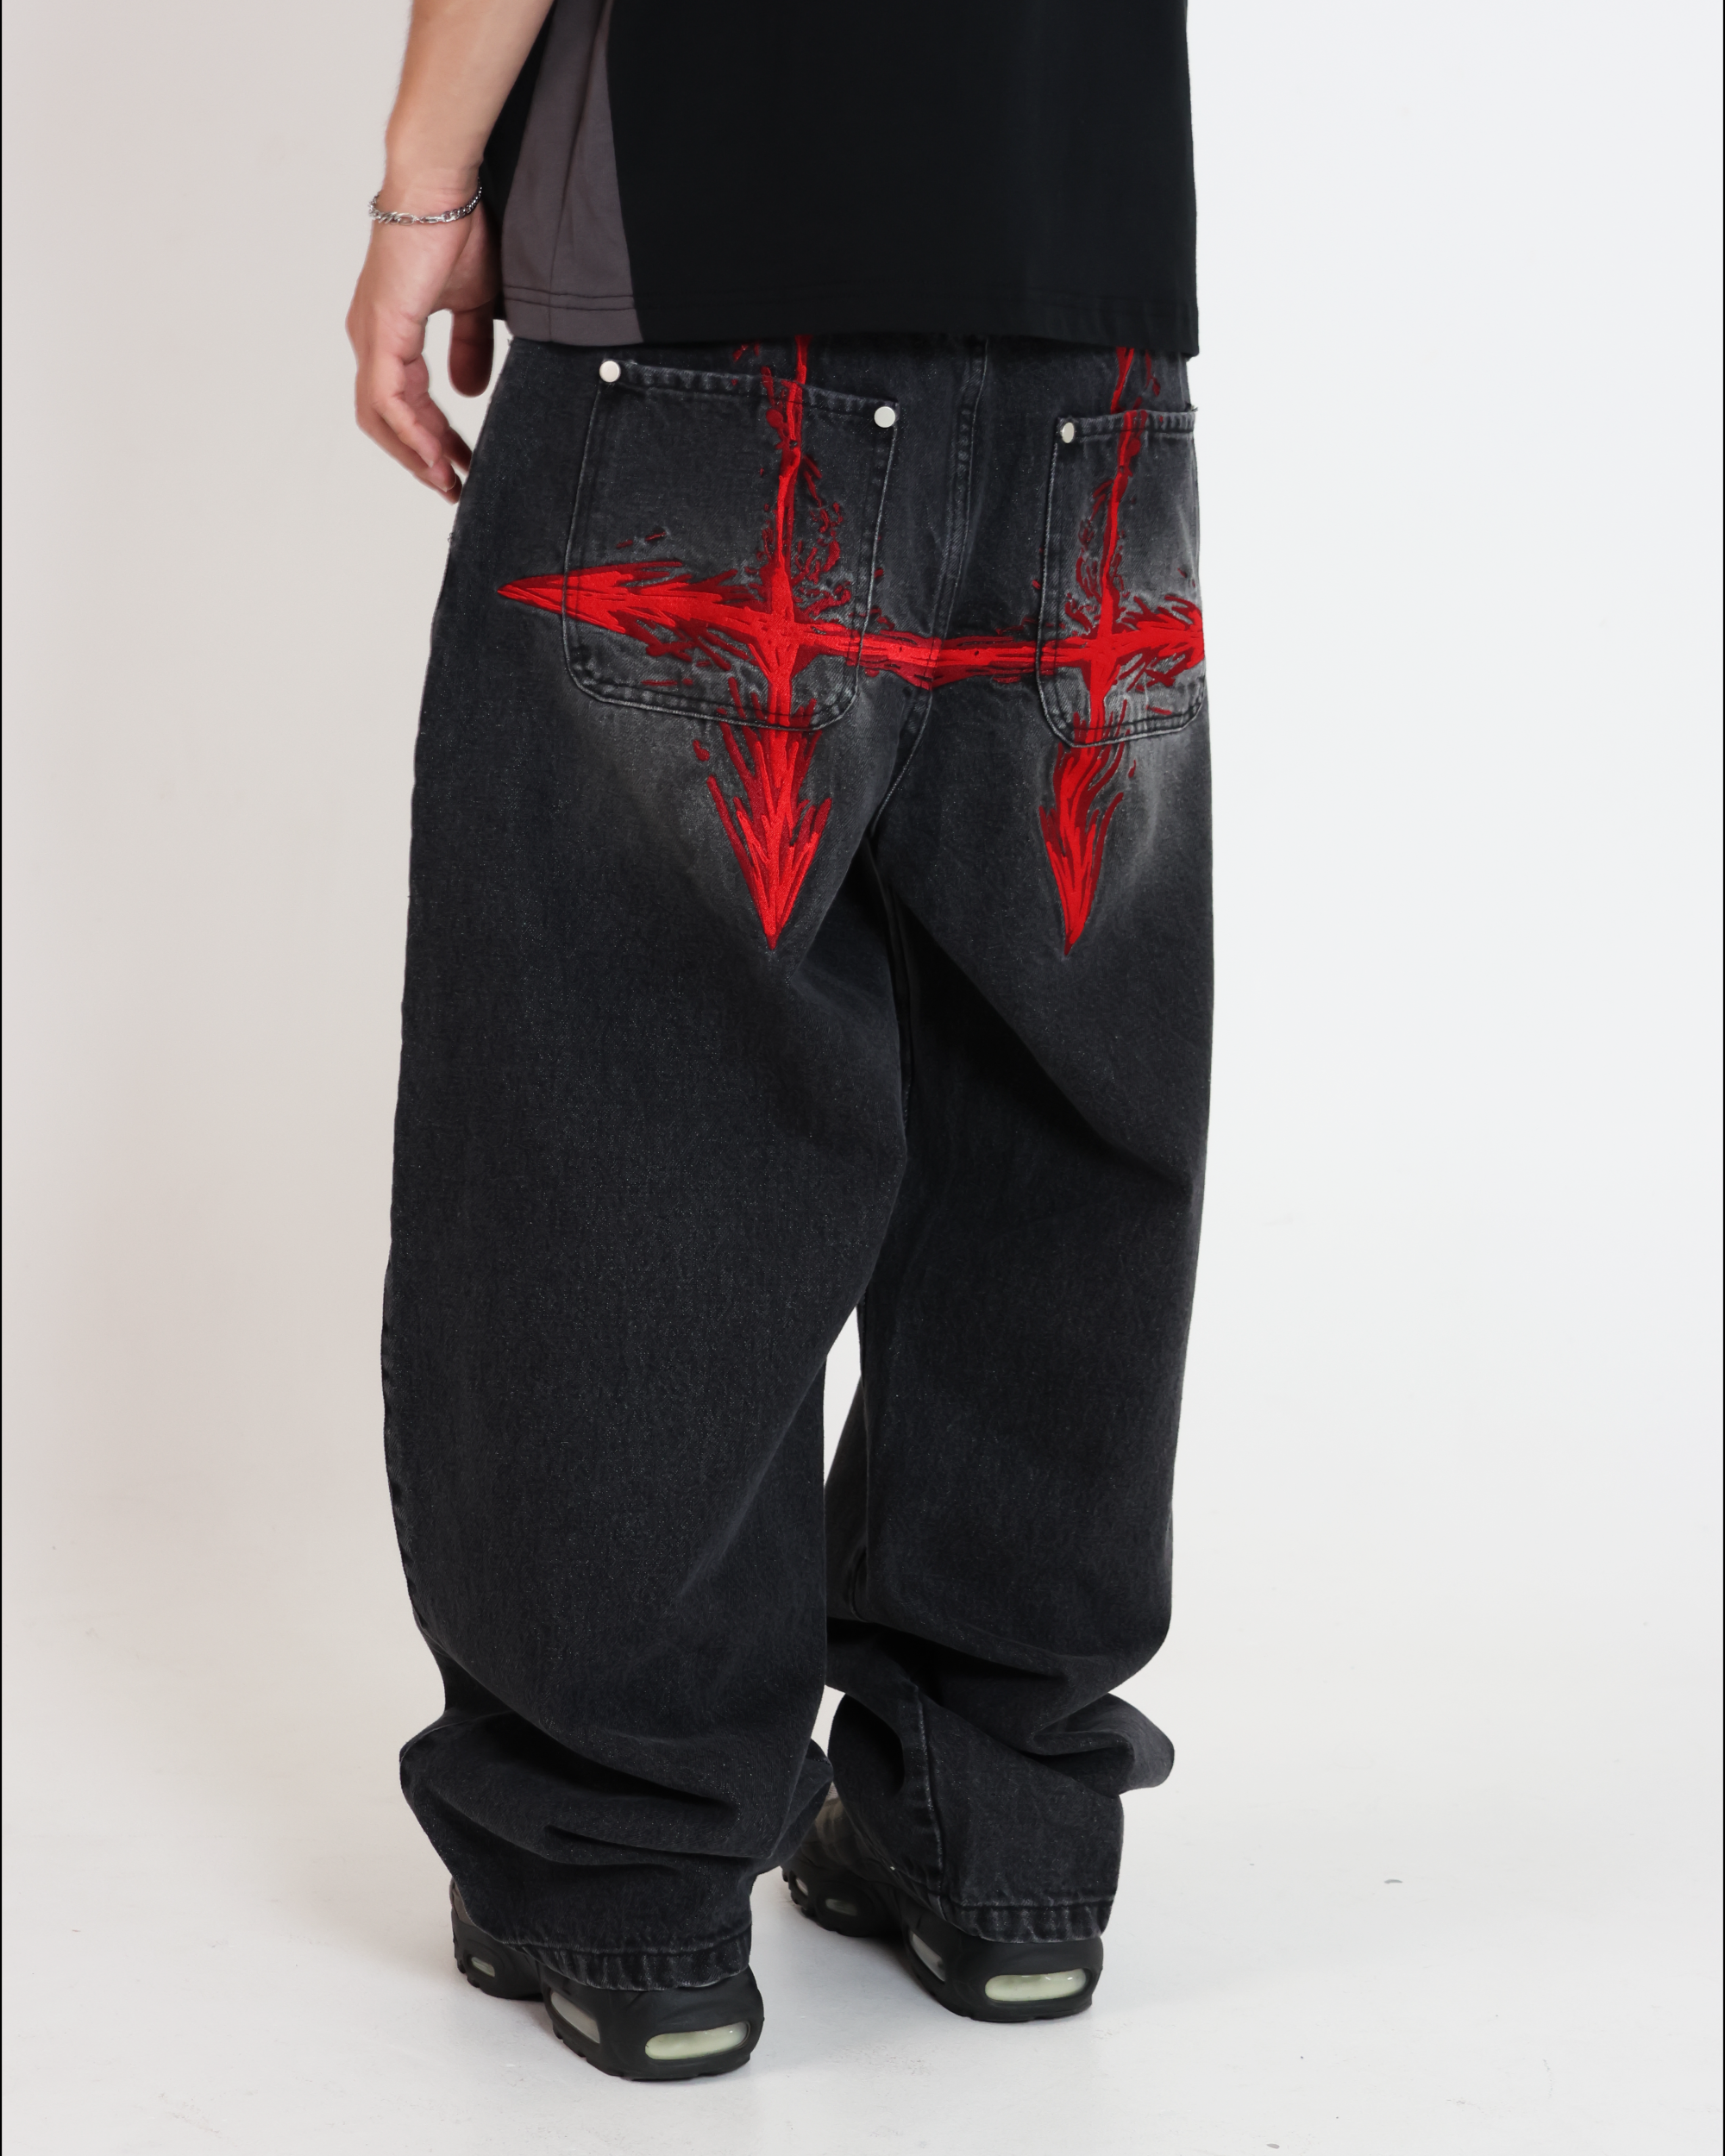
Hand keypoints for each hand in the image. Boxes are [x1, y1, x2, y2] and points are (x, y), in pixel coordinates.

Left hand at [346, 179, 498, 500]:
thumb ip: (468, 350)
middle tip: (453, 487)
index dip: (433, 438)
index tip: (461, 465)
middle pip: (384, 419)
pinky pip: (388, 399)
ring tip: (447, 481)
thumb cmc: (457, 231)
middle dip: (419, 458)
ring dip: (414, 454)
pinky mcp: (382, 332)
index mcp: (389, 331)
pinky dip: (410, 432)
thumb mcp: (473, 305)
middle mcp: (371, 337)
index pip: (404, 401)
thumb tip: (469, 390)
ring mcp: (372, 336)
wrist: (442, 189)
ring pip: (381, 417)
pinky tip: (433, 455)